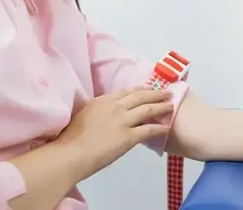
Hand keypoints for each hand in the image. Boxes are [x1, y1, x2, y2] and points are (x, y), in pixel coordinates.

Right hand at [58, 88, 173, 175]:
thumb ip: (97, 111)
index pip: (126, 91)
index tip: (148, 89)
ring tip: (171, 106)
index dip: (140, 89)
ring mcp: (123, 120)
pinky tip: (167, 128)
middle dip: (156, 93)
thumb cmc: (71, 139)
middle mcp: (115, 106)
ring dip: (162, 107)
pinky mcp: (129, 136)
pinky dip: (160, 128)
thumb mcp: (83, 115)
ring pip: (148, 109)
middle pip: (141, 96)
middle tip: (167, 93)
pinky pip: (149, 130)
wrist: (71, 154)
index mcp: (103, 100)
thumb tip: (103, 113)